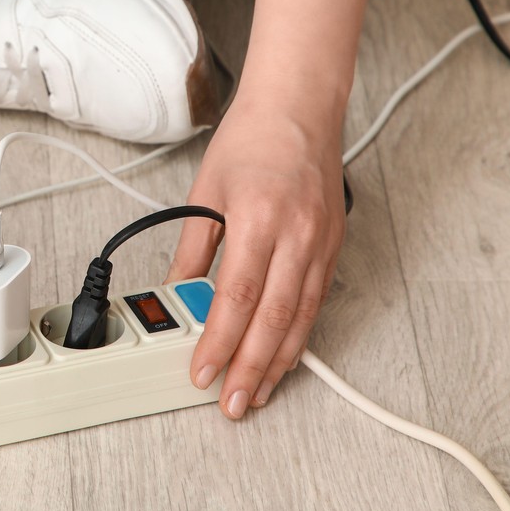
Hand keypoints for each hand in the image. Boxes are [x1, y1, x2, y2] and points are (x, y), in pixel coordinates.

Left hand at [165, 95, 345, 418]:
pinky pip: (316, 301)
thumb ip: (193, 249)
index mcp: (259, 218)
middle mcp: (297, 235)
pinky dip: (299, 334)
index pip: (236, 297)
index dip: (219, 342)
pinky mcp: (333, 245)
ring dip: (279, 362)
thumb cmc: (250, 141)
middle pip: (273, 318)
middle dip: (251, 368)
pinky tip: (284, 356)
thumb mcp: (205, 193)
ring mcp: (320, 242)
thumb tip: (176, 293)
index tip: (201, 371)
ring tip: (256, 393)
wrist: (298, 107)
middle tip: (232, 403)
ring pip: (301, 317)